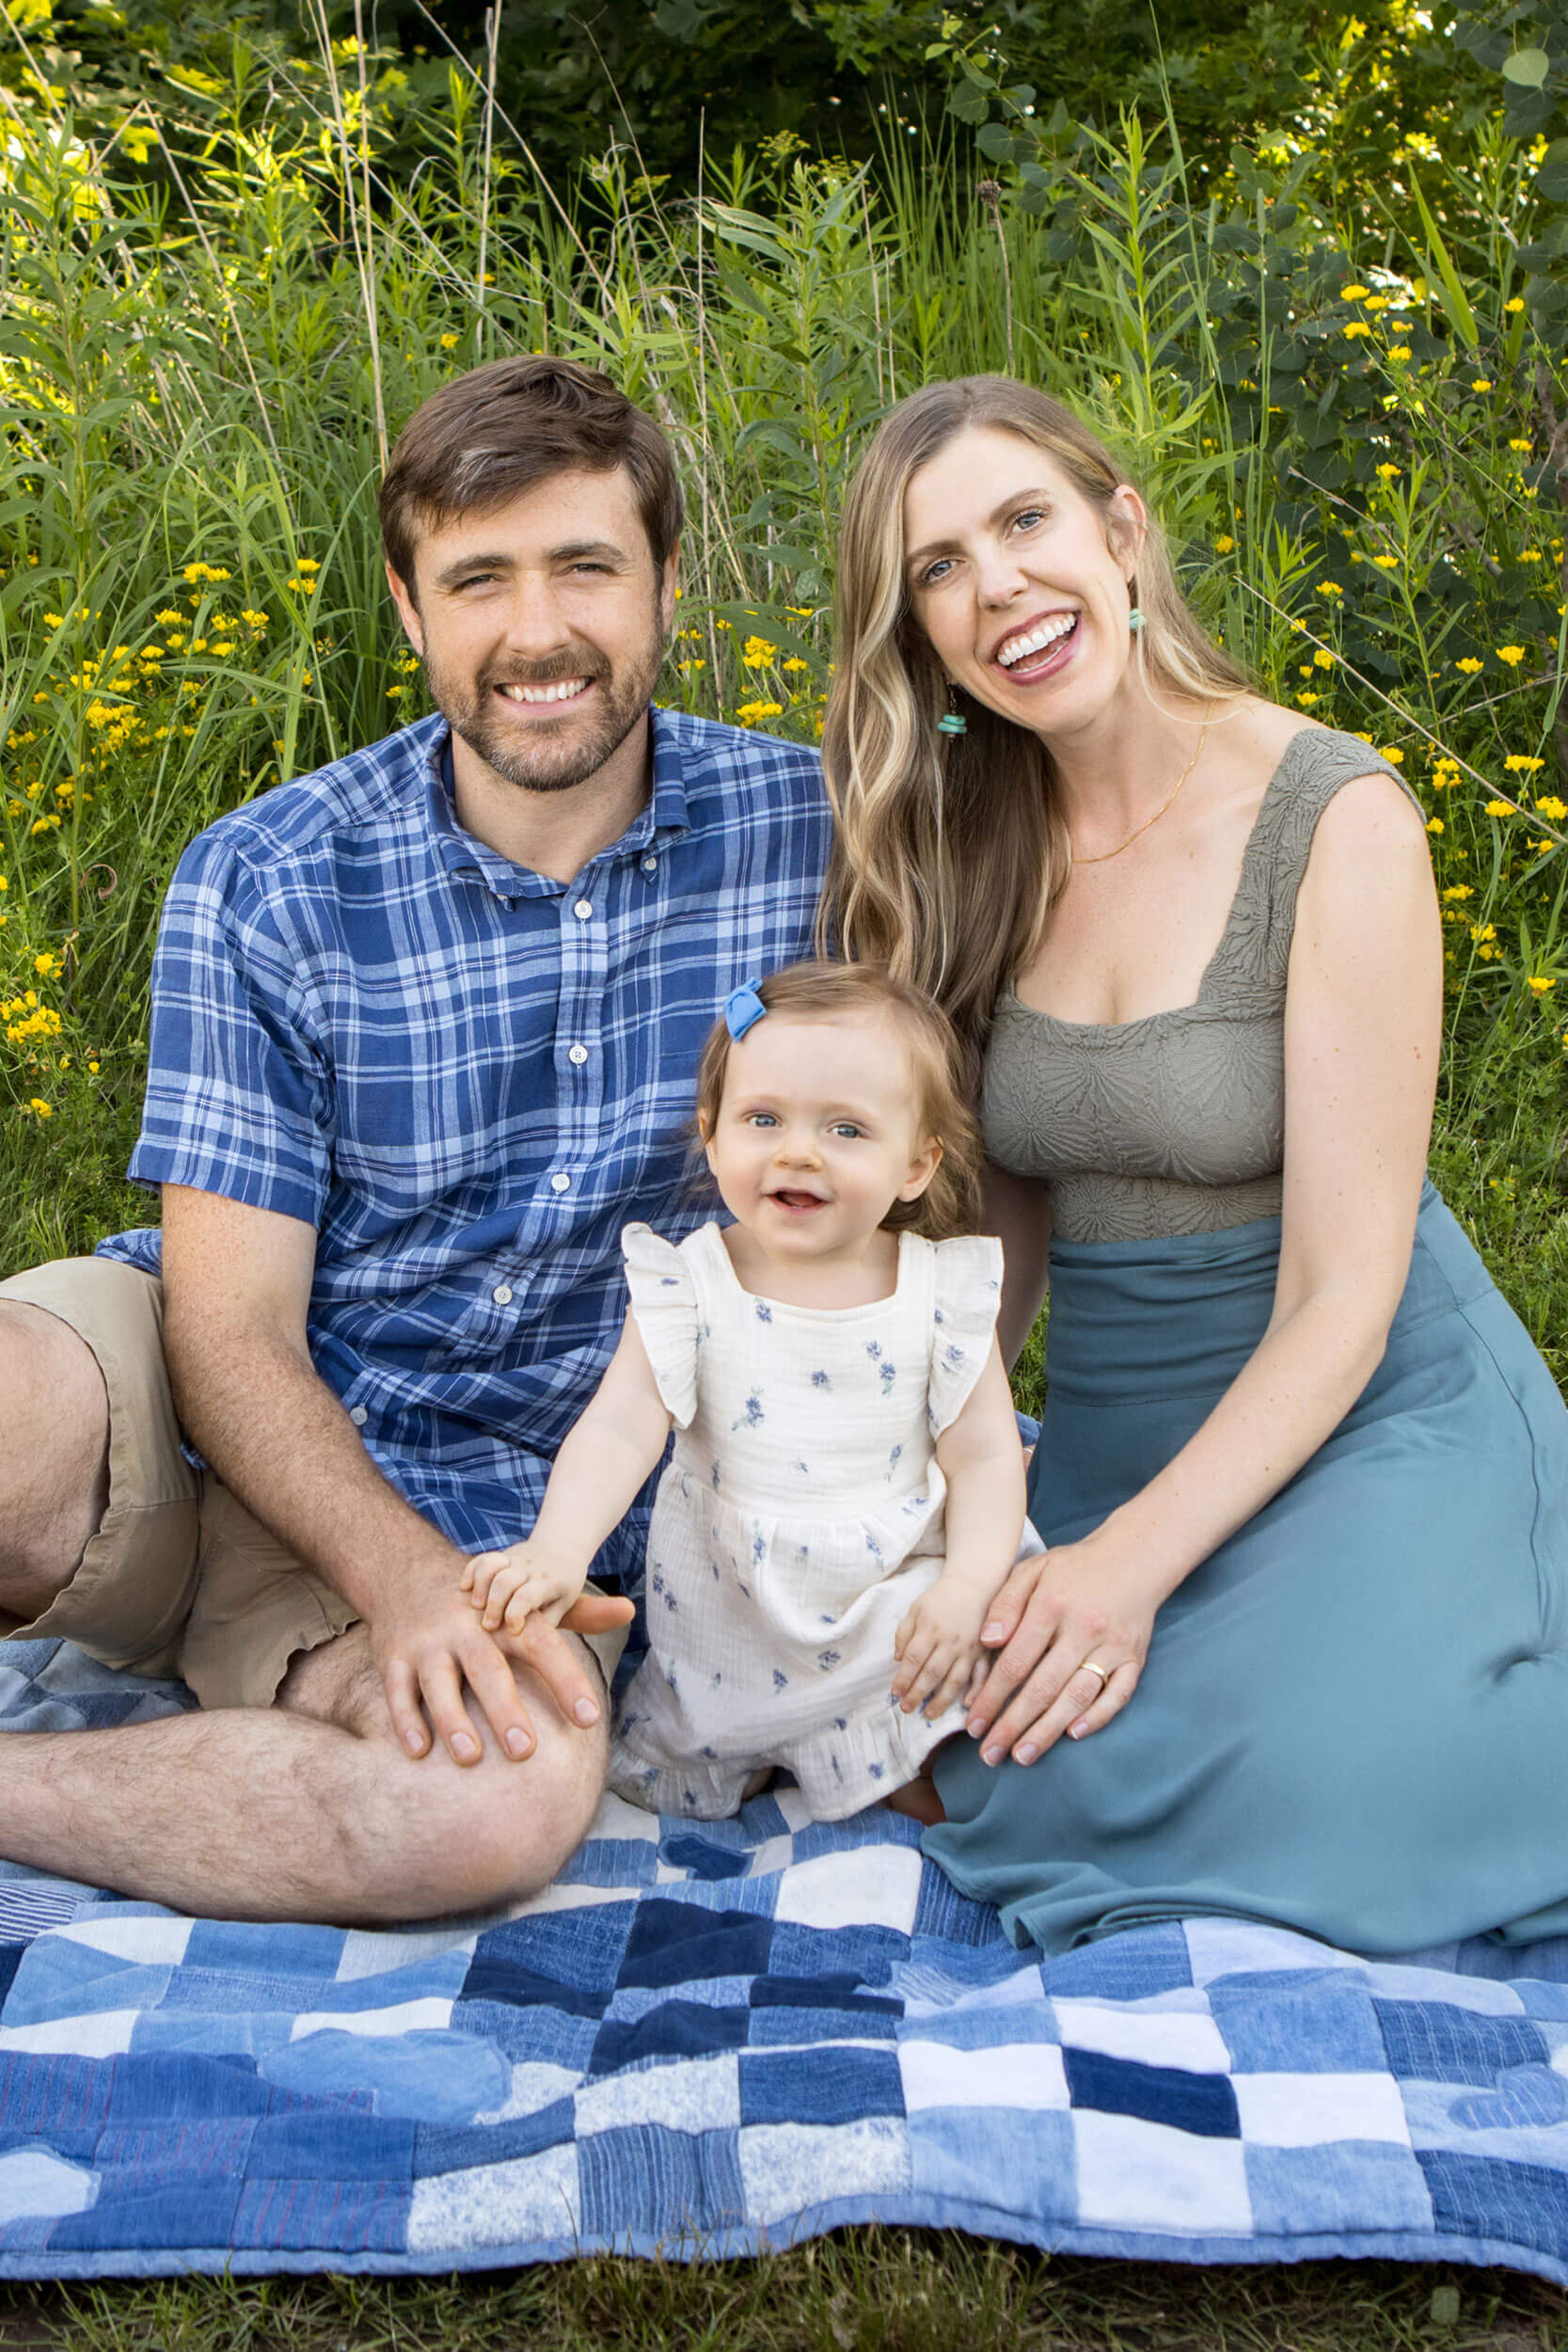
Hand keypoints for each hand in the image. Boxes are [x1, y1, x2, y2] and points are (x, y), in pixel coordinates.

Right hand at [371, 1566, 632, 1767]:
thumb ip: (579, 1613)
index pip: (543, 1647)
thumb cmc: (485, 1605)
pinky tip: (419, 1750)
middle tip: (526, 1751)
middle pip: (488, 1669)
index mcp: (506, 1619)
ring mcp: (427, 1644)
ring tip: (471, 1757)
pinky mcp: (393, 1657)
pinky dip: (405, 1719)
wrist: (409, 1571)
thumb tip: (628, 1610)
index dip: (567, 1681)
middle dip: (505, 1709)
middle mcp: (466, 1628)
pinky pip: (397, 1690)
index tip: (589, 1719)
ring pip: (439, 1682)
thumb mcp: (529, 1602)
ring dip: (453, 1719)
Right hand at [461, 1539, 585, 1633]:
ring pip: (491, 1564)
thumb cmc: (563, 1585)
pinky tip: (465, 1587)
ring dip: (480, 1585)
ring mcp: (515, 1558)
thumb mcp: (563, 1604)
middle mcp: (529, 1568)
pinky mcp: (503, 1555)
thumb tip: (525, 1645)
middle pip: (505, 1581)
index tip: (513, 1630)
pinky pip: (482, 1558)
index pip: (527, 1596)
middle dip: (493, 1606)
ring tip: (476, 1606)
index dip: (515, 1615)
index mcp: (547, 1582)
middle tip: (489, 1627)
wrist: (563, 1549)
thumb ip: (546, 1622)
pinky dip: (471, 1571)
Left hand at [892, 1574, 991, 1720]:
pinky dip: (976, 1692)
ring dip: (942, 1700)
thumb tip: (898, 1660)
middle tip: (906, 1708)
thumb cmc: (941, 1599)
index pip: (913, 1659)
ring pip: (955, 1680)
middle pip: (932, 1673)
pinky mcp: (984, 1653)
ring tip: (930, 1714)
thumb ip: (903, 1633)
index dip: (903, 1678)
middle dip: (918, 1693)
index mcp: (930, 1629)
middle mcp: (950, 1641)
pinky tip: (967, 1705)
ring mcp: (969, 1649)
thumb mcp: (916, 1609)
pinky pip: (982, 1675)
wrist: (974, 1585)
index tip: (895, 1693)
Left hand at [963, 1536, 1160, 1766]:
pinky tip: (1073, 1734)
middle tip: (989, 1755)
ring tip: (1022, 1756)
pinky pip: (1118, 1694)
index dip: (991, 1697)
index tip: (973, 1724)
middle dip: (1012, 1725)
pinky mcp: (1135, 1658)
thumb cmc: (1073, 1568)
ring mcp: (1113, 1646)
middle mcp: (1084, 1629)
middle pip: (1043, 1687)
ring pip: (1077, 1696)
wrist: (1134, 1557)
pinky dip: (1098, 1716)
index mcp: (1052, 1606)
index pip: (1015, 1662)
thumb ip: (1005, 1603)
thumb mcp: (1032, 1570)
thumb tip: (987, 1641)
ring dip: (1048, 1730)